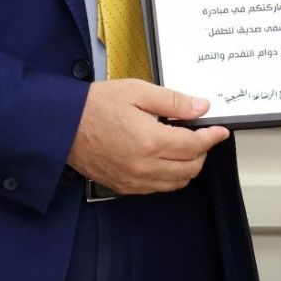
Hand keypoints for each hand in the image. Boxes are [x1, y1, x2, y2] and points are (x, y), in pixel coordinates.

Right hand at [68, 80, 229, 193]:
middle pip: (190, 168)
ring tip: (183, 148)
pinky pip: (157, 189)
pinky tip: (164, 160)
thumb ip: (173, 101)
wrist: (61, 126)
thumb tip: (201, 107)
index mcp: (151, 141)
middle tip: (200, 135)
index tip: (220, 131)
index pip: (195, 146)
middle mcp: (145, 166)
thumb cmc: (95, 105)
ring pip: (176, 183)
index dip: (212, 137)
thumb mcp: (137, 91)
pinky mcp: (123, 186)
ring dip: (187, 167)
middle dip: (201, 152)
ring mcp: (133, 180)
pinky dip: (169, 177)